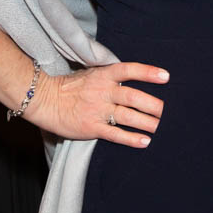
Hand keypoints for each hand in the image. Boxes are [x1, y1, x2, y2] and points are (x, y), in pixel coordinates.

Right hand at [24, 61, 166, 147]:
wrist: (45, 100)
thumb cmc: (70, 87)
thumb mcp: (91, 74)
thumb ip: (111, 76)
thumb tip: (134, 79)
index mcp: (103, 75)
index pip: (129, 70)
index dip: (148, 72)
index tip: (166, 77)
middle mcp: (102, 91)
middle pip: (133, 97)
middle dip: (153, 105)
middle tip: (167, 111)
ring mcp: (97, 110)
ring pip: (127, 116)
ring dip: (146, 123)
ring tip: (161, 127)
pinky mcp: (91, 127)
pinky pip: (115, 134)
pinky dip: (131, 138)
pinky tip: (144, 142)